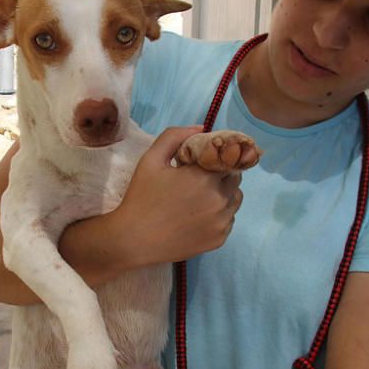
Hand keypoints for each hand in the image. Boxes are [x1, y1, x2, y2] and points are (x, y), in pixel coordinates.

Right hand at [111, 126, 243, 266]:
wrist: (134, 240)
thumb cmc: (142, 197)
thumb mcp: (151, 159)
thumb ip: (175, 136)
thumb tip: (201, 128)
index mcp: (205, 176)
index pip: (226, 158)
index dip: (215, 159)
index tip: (201, 164)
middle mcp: (220, 198)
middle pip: (234, 179)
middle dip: (221, 175)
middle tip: (198, 181)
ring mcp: (222, 221)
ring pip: (235, 200)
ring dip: (223, 195)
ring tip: (199, 199)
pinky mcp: (220, 239)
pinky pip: (229, 220)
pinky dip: (219, 215)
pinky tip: (197, 217)